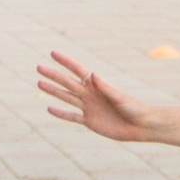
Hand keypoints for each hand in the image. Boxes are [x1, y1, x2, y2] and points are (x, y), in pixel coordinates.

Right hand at [36, 50, 152, 143]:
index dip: (65, 61)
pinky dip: (60, 113)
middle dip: (53, 75)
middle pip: (67, 82)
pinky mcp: (89, 121)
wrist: (141, 126)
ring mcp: (89, 107)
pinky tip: (49, 109)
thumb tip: (91, 74)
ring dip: (53, 91)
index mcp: (97, 85)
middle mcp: (90, 94)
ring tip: (39, 83)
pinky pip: (71, 117)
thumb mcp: (119, 96)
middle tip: (39, 67)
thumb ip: (104, 86)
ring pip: (66, 97)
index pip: (78, 70)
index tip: (53, 53)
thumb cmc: (134, 108)